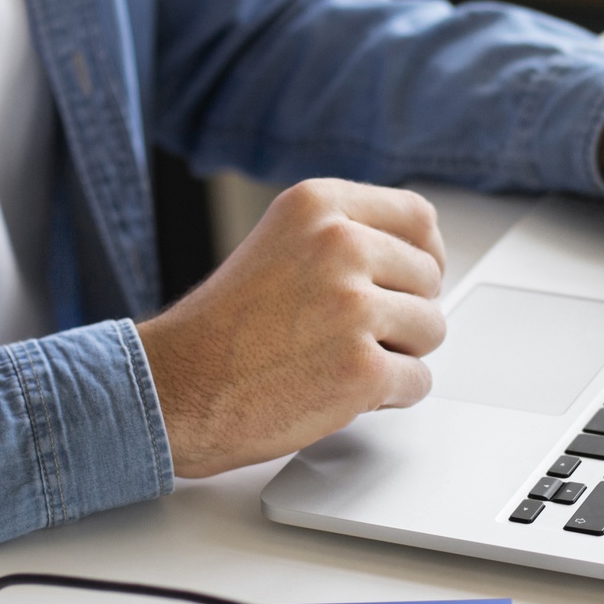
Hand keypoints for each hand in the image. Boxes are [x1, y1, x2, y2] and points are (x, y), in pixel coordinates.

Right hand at [136, 179, 447, 477]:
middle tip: (353, 336)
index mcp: (317, 206)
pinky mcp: (360, 369)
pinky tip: (341, 392)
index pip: (418, 217)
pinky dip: (390, 397)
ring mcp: (352, 307)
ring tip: (340, 361)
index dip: (423, 255)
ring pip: (431, 330)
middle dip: (404, 314)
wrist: (173, 388)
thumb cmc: (220, 329)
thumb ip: (343, 240)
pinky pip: (417, 382)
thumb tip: (417, 258)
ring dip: (400, 355)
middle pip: (429, 278)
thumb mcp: (279, 246)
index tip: (412, 280)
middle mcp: (338, 244)